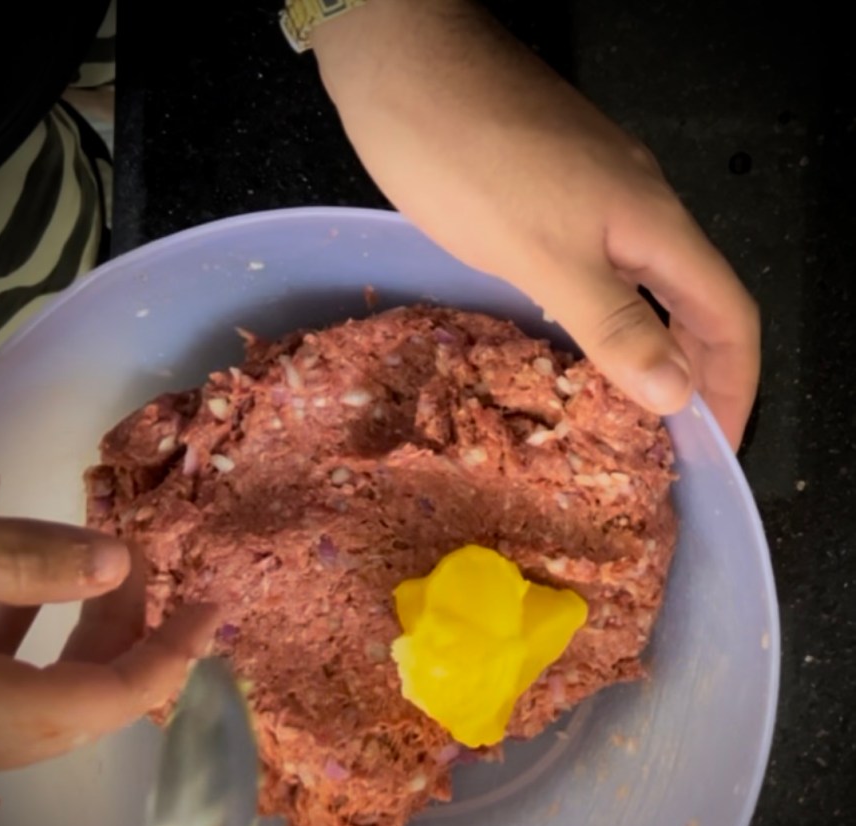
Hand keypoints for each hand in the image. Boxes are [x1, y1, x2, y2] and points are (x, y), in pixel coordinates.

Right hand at [0, 517, 217, 771]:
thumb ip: (24, 561)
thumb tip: (116, 564)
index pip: (109, 700)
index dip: (170, 654)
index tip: (211, 609)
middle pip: (79, 702)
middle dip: (125, 632)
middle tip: (146, 567)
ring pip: (37, 693)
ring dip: (74, 631)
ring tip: (96, 563)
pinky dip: (19, 635)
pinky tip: (21, 582)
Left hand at [313, 0, 759, 448]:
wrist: (401, 66)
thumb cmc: (470, 159)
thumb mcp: (545, 255)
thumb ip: (614, 324)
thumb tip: (678, 393)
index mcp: (653, 226)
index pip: (729, 316)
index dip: (734, 385)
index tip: (717, 447)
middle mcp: (637, 212)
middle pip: (692, 305)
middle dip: (692, 376)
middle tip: (667, 444)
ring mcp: (593, 200)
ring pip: (642, 290)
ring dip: (643, 352)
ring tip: (622, 415)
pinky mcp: (550, 197)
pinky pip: (597, 273)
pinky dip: (598, 321)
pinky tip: (570, 351)